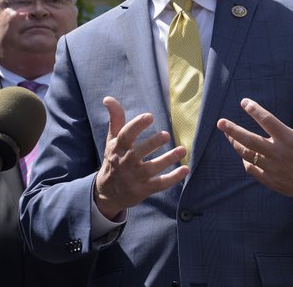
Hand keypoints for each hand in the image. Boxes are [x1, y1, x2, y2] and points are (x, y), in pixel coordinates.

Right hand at [93, 96, 188, 218]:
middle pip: (138, 153)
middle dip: (152, 144)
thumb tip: (108, 98)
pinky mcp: (143, 190)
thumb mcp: (112, 141)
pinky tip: (185, 169)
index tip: (149, 116)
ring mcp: (134, 178)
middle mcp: (125, 163)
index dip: (136, 126)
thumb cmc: (114, 160)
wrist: (107, 193)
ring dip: (168, 160)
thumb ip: (115, 120)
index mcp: (118, 149)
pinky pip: (159, 184)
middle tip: (166, 134)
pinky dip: (173, 178)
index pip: (125, 136)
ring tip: (182, 149)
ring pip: (152, 169)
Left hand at [217, 89, 292, 211]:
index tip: (244, 102)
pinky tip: (243, 154)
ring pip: (247, 154)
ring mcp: (272, 168)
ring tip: (227, 135)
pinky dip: (245, 161)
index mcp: (290, 139)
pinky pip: (251, 169)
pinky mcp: (270, 180)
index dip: (254, 110)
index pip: (267, 120)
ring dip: (235, 143)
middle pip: (249, 139)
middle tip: (220, 122)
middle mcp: (278, 153)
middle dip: (232, 130)